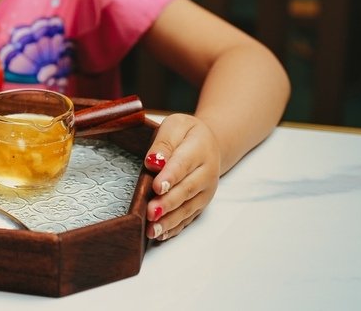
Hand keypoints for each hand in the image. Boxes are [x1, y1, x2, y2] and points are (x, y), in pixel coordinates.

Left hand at [143, 113, 220, 241]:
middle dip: (168, 203)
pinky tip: (161, 235)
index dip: (170, 177)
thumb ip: (164, 143)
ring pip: (188, 208)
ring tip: (152, 230)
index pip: (183, 164)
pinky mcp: (201, 203)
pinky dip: (175, 227)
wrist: (209, 143)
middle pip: (186, 190)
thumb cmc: (186, 134)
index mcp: (199, 149)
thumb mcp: (175, 126)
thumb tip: (154, 162)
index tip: (157, 187)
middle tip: (150, 213)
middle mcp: (206, 173)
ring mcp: (205, 191)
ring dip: (170, 221)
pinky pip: (188, 217)